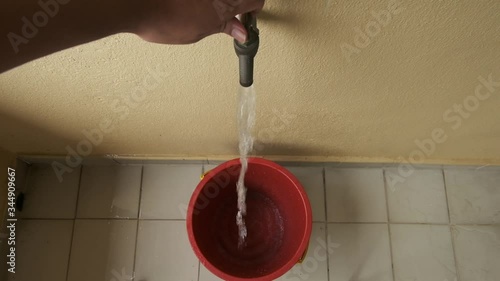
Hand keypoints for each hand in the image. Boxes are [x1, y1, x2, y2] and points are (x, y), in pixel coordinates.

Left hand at [134, 0, 263, 43]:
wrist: (137, 5)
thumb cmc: (164, 20)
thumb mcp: (199, 32)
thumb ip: (223, 28)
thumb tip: (240, 31)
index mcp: (226, 4)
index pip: (256, 0)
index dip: (253, 9)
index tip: (246, 17)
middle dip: (238, 4)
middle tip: (227, 15)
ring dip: (220, 2)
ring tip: (204, 9)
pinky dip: (204, 2)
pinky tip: (193, 5)